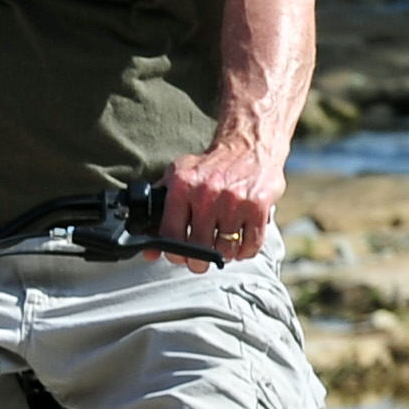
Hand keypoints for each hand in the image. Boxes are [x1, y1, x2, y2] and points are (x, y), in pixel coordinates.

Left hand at [159, 143, 282, 270]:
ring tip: (222, 248)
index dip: (173, 253)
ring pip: (225, 249)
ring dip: (223, 255)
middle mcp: (206, 194)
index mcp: (182, 187)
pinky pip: (251, 244)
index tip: (179, 256)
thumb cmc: (209, 167)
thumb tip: (149, 253)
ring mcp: (234, 200)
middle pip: (198, 247)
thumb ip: (160, 212)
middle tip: (201, 260)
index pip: (170, 235)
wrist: (248, 145)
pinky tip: (240, 243)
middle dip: (198, 262)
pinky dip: (245, 251)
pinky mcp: (258, 206)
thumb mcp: (177, 178)